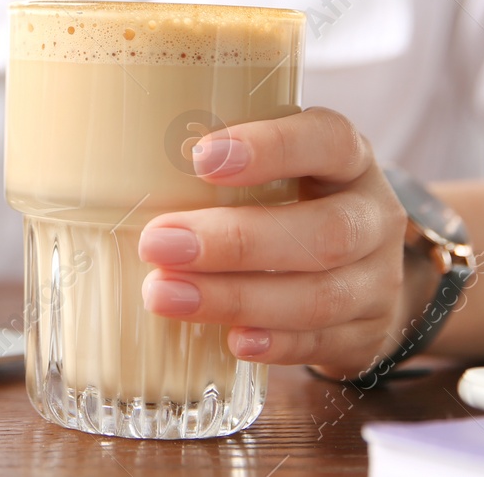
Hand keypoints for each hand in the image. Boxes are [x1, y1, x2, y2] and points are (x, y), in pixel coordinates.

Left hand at [137, 107, 410, 377]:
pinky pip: (323, 342)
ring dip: (237, 298)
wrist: (359, 268)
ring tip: (166, 296)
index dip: (270, 148)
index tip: (201, 158)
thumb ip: (216, 160)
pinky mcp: (366, 333)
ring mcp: (377, 279)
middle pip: (323, 231)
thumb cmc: (288, 199)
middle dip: (236, 241)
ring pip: (320, 295)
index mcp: (346, 157)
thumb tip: (106, 154)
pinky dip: (275, 344)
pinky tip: (231, 341)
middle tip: (159, 244)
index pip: (325, 139)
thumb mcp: (270, 166)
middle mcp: (371, 214)